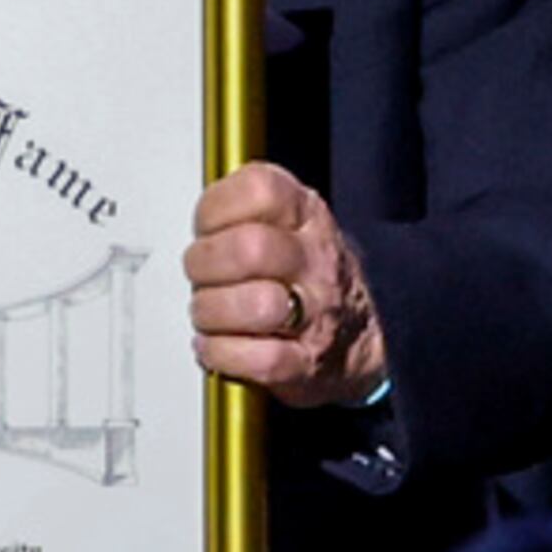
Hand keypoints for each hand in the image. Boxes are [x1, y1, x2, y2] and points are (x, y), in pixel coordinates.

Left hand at [185, 161, 387, 408]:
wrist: (353, 339)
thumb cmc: (300, 276)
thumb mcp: (285, 223)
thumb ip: (242, 207)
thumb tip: (198, 213)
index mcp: (307, 216)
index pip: (260, 190)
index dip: (217, 208)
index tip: (205, 228)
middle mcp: (316, 259)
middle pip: (252, 249)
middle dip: (205, 264)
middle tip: (198, 276)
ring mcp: (317, 313)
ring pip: (257, 305)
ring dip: (212, 312)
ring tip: (206, 314)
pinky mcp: (306, 361)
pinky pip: (260, 359)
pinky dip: (223, 354)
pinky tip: (213, 346)